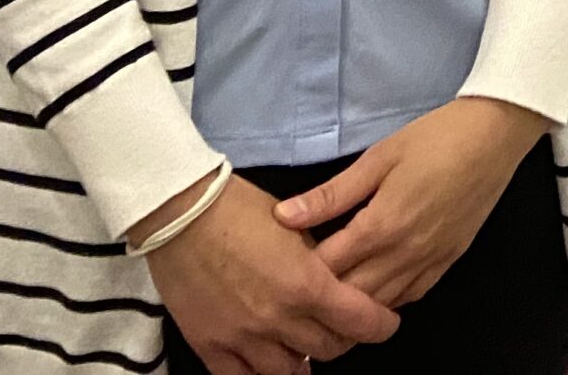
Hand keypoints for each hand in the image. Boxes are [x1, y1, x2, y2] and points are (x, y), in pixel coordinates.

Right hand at [138, 174, 397, 372]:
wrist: (182, 213)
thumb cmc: (241, 209)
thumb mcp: (297, 227)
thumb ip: (320, 261)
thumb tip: (337, 283)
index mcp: (307, 284)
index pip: (360, 322)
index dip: (381, 325)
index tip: (385, 322)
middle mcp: (279, 318)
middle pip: (330, 349)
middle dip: (344, 338)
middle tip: (341, 327)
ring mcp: (243, 337)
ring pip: (290, 372)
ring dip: (304, 358)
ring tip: (305, 344)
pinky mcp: (210, 346)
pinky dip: (261, 373)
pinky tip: (269, 361)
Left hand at [275, 98, 549, 309]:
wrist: (496, 135)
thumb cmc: (437, 138)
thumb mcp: (379, 156)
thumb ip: (332, 193)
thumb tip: (285, 216)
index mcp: (382, 225)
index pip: (327, 268)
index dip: (298, 273)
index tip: (279, 268)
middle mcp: (405, 253)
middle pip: (351, 296)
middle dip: (321, 297)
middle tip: (298, 289)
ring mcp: (429, 261)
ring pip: (381, 304)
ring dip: (353, 305)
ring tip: (328, 297)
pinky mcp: (448, 261)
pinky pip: (410, 296)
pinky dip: (387, 299)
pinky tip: (373, 288)